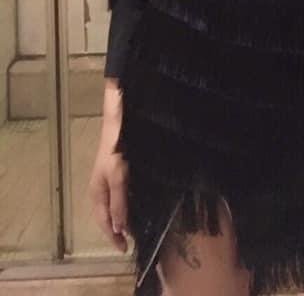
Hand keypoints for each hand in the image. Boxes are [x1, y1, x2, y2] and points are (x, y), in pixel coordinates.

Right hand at [88, 116, 129, 252]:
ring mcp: (108, 180)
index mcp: (97, 193)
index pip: (104, 222)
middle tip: (133, 241)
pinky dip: (128, 205)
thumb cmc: (116, 149)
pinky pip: (121, 195)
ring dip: (124, 218)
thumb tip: (118, 229)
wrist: (118, 122)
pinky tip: (138, 205)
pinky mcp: (117, 171)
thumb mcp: (119, 177)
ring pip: (115, 206)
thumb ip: (119, 203)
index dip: (114, 237)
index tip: (125, 250)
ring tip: (136, 228)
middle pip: (108, 216)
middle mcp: (100, 190)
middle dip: (118, 230)